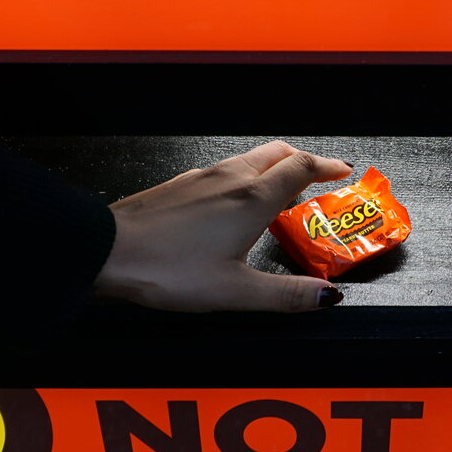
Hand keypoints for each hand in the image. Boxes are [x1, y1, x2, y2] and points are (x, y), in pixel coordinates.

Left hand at [93, 141, 352, 311]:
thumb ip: (286, 295)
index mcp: (253, 199)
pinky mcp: (179, 185)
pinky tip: (233, 206)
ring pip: (249, 159)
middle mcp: (231, 178)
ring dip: (273, 169)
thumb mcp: (237, 292)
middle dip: (303, 162)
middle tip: (318, 180)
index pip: (302, 168)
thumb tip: (327, 297)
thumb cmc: (169, 270)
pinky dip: (244, 179)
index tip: (343, 173)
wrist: (108, 251)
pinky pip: (223, 171)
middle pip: (278, 153)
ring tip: (281, 194)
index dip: (327, 168)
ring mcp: (201, 177)